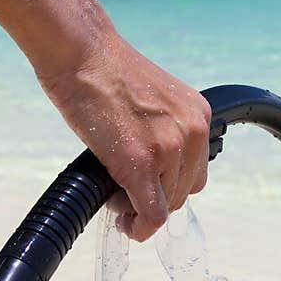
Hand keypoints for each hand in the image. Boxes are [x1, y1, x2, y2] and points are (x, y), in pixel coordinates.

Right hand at [37, 25, 210, 240]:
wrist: (82, 53)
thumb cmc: (105, 71)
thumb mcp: (154, 102)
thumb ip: (165, 132)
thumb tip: (154, 170)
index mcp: (198, 115)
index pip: (195, 170)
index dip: (168, 185)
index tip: (147, 187)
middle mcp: (193, 132)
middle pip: (184, 191)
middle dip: (155, 198)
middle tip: (123, 190)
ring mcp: (169, 149)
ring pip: (168, 205)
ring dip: (141, 209)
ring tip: (115, 193)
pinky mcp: (140, 164)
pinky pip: (152, 215)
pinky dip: (140, 228)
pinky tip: (125, 223)